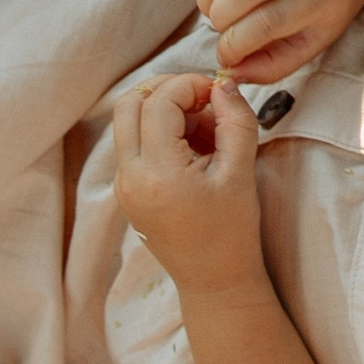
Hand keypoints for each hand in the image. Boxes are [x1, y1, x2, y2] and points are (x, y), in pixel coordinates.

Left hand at [112, 73, 266, 293]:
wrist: (214, 279)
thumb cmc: (232, 231)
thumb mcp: (241, 172)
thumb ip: (235, 121)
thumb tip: (222, 84)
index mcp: (157, 174)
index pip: (159, 102)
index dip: (190, 85)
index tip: (218, 93)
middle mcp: (129, 177)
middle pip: (129, 103)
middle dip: (168, 89)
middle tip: (204, 100)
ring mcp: (122, 184)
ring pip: (128, 120)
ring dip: (164, 109)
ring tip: (205, 130)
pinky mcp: (126, 189)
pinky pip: (134, 142)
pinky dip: (160, 131)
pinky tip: (194, 148)